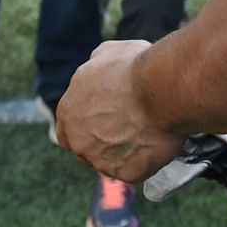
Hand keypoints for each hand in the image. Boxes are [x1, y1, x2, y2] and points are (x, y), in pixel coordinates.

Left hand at [55, 41, 185, 183]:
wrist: (160, 90)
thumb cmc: (134, 68)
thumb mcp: (106, 53)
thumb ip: (94, 67)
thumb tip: (96, 67)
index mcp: (68, 111)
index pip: (66, 130)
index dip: (84, 127)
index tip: (102, 122)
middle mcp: (79, 140)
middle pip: (85, 150)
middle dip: (101, 143)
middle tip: (125, 129)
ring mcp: (100, 160)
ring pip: (109, 162)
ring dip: (122, 152)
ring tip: (144, 132)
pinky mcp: (125, 174)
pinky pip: (133, 170)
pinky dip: (143, 161)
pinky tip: (153, 142)